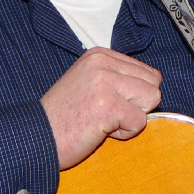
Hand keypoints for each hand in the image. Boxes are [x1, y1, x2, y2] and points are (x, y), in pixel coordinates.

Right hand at [39, 48, 162, 169]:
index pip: (146, 72)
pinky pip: (139, 122)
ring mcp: (105, 82)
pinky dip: (123, 133)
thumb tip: (156, 79)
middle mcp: (103, 63)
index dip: (131, 96)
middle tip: (105, 114)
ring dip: (131, 118)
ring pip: (151, 99)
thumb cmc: (64, 117)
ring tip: (103, 121)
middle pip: (152, 84)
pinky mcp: (108, 105)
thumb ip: (119, 77)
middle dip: (135, 106)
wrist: (37, 138)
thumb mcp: (89, 83)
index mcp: (99, 55)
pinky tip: (99, 130)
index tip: (104, 103)